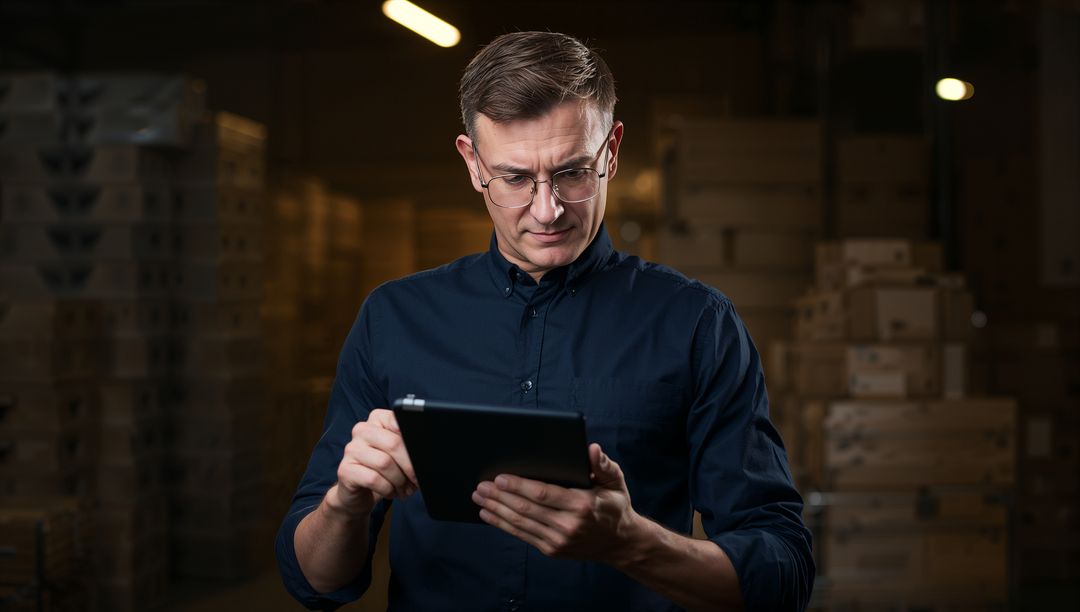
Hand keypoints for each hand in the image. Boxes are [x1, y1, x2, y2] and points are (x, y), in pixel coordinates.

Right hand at [325, 409, 418, 516]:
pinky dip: (387, 489)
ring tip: (404, 489)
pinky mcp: (345, 470)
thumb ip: (409, 446)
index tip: (423, 457)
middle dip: (410, 466)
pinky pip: (374, 479)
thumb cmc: (383, 471)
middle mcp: (362, 430)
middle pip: (394, 444)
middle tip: (417, 480)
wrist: (357, 493)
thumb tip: (428, 455)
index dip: (414, 442)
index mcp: (377, 419)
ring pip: (385, 463)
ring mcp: (351, 449)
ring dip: (399, 481)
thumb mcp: (399, 455)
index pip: (399, 420)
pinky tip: (389, 491)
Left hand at [471, 443, 640, 561]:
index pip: (543, 494)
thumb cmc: (614, 505)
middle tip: (480, 485)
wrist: (620, 543)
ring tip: (479, 498)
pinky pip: (522, 535)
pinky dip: (502, 525)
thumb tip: (591, 449)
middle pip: (526, 509)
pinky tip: (489, 515)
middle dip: (499, 496)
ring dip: (496, 510)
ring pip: (520, 523)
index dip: (518, 486)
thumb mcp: (614, 481)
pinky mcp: (552, 550)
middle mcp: (568, 525)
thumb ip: (602, 465)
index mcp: (582, 504)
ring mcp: (558, 540)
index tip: (500, 477)